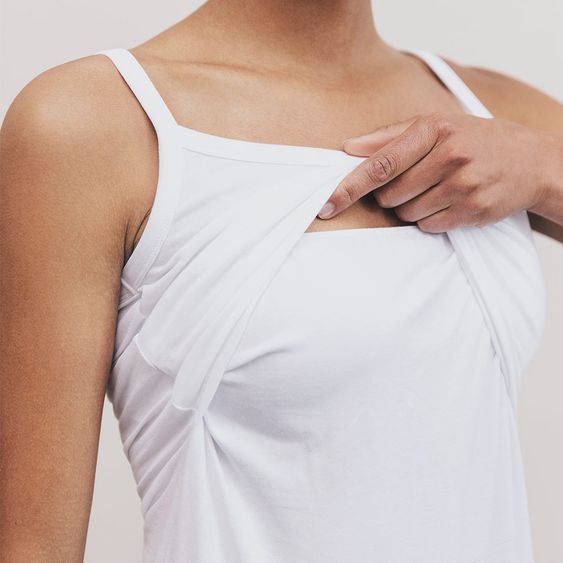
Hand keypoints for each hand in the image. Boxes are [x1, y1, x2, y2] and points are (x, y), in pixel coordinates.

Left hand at [318, 113, 555, 232]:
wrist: (533, 160)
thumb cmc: (474, 140)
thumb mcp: (435, 125)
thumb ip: (389, 136)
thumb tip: (348, 147)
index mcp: (433, 130)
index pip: (380, 164)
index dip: (348, 186)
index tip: (326, 204)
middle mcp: (448, 156)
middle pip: (389, 196)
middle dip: (392, 195)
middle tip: (417, 180)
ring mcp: (463, 185)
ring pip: (407, 214)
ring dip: (411, 208)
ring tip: (436, 188)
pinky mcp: (473, 210)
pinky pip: (429, 226)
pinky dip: (431, 219)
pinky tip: (449, 202)